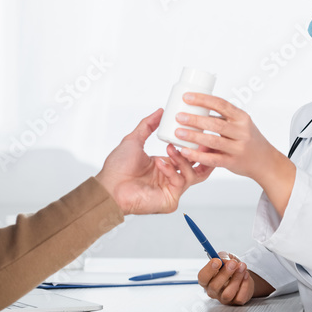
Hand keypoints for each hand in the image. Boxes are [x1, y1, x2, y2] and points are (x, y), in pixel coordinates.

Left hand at [96, 108, 213, 215]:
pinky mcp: (170, 200)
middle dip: (202, 155)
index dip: (196, 146)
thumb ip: (147, 125)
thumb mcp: (134, 140)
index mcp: (165, 165)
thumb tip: (159, 112)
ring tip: (170, 150)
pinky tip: (160, 164)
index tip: (198, 133)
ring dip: (183, 159)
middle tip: (201, 142)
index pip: (188, 156)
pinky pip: (180, 183)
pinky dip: (172, 171)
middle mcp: (170, 178)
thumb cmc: (117, 168)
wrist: (109, 186)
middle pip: (199, 168)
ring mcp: (171, 190)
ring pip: (193, 175)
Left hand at [173, 93, 296, 216]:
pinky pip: (212, 159)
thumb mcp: (240, 125)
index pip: (221, 104)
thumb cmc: (249, 140)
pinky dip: (197, 155)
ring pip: (212, 140)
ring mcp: (238, 148)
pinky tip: (185, 152)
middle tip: (178, 116)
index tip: (186, 97)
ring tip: (178, 132)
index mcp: (242, 117)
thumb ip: (221, 120)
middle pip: (215, 123)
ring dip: (193, 136)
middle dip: (195, 119)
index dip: (203, 99)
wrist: (265, 162)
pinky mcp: (232, 162)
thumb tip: (195, 112)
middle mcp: (241, 131)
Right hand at [198, 252, 255, 304]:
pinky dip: (245, 284)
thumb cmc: (231, 266)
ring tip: (242, 267)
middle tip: (233, 263)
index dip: (209, 270)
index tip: (217, 261)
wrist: (244, 274)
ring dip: (236, 278)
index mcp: (207, 280)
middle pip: (214, 287)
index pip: (202, 278)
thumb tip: (224, 261)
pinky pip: (239, 297)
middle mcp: (213, 291)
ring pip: (227, 294)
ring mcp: (224, 299)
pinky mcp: (235, 302)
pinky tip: (246, 275)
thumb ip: (223, 257)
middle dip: (225, 273)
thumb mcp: (226, 257)